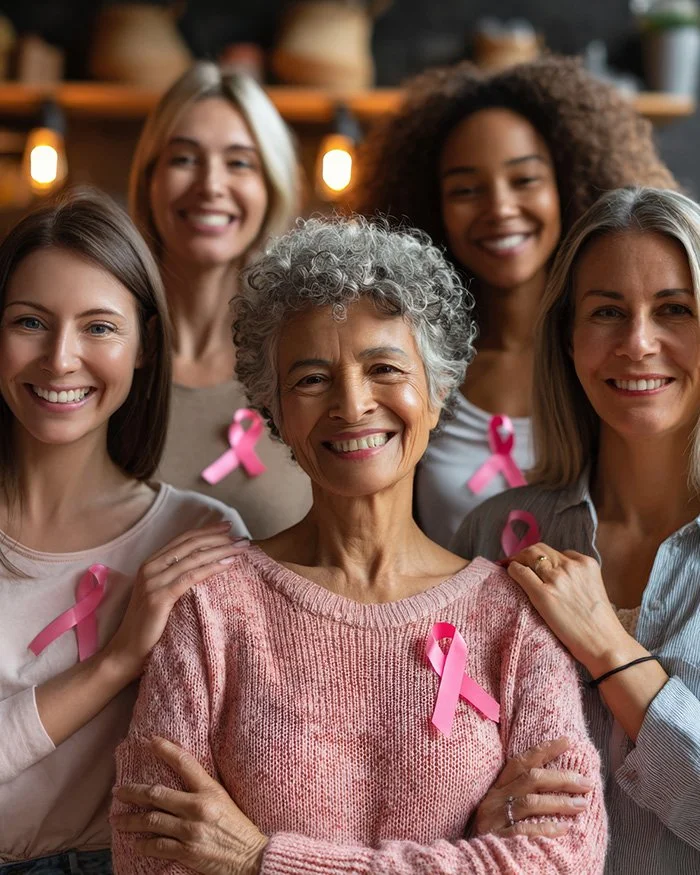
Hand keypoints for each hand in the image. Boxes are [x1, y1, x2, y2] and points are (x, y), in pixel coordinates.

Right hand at [104, 523, 248, 680]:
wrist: (126, 653)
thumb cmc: (149, 627)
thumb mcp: (161, 595)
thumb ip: (175, 578)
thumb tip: (205, 566)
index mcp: (150, 563)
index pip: (183, 539)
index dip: (206, 530)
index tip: (228, 526)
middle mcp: (150, 567)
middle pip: (190, 544)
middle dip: (218, 537)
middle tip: (241, 537)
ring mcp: (153, 581)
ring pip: (193, 558)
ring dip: (220, 549)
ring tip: (241, 547)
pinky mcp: (159, 597)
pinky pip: (191, 577)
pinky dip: (212, 567)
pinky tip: (229, 563)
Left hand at [113, 737, 266, 874]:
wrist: (251, 857)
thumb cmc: (239, 827)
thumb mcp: (224, 799)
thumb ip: (203, 789)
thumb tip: (182, 779)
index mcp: (210, 790)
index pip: (184, 763)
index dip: (166, 750)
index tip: (151, 741)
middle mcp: (197, 807)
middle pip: (157, 794)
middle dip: (133, 791)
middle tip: (119, 791)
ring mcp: (190, 830)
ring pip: (151, 821)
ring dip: (131, 820)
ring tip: (117, 819)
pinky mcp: (187, 852)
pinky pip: (158, 846)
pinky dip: (144, 844)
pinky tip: (135, 843)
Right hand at [474, 737, 594, 836]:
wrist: (473, 861)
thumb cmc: (492, 832)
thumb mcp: (500, 808)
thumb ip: (520, 794)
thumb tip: (558, 783)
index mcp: (496, 788)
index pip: (521, 762)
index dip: (544, 750)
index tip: (568, 741)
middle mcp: (495, 799)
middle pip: (531, 779)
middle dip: (562, 778)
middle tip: (586, 782)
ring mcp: (495, 819)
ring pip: (531, 802)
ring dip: (560, 802)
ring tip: (582, 804)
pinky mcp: (498, 838)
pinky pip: (525, 830)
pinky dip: (546, 828)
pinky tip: (565, 828)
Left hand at [505, 543, 633, 674]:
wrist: (604, 644)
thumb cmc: (600, 624)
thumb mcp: (594, 589)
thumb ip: (578, 578)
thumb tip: (556, 576)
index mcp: (587, 564)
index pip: (557, 553)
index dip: (543, 558)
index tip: (535, 564)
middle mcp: (570, 566)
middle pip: (540, 550)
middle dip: (526, 554)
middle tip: (515, 562)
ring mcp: (556, 579)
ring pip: (528, 556)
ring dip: (516, 559)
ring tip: (508, 566)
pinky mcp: (543, 594)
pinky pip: (520, 572)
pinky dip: (512, 570)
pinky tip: (508, 574)